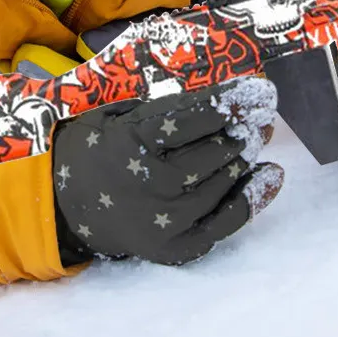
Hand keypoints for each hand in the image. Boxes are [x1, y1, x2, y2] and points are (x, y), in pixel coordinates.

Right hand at [53, 77, 283, 266]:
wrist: (67, 205)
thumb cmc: (102, 148)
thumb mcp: (120, 115)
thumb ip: (166, 107)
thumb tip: (223, 98)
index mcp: (133, 142)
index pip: (193, 118)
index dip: (229, 103)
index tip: (257, 90)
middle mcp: (151, 183)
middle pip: (215, 151)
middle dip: (244, 128)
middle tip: (262, 112)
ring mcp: (165, 219)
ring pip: (224, 181)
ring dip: (246, 155)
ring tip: (261, 135)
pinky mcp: (174, 246)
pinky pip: (225, 222)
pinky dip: (252, 198)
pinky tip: (270, 175)